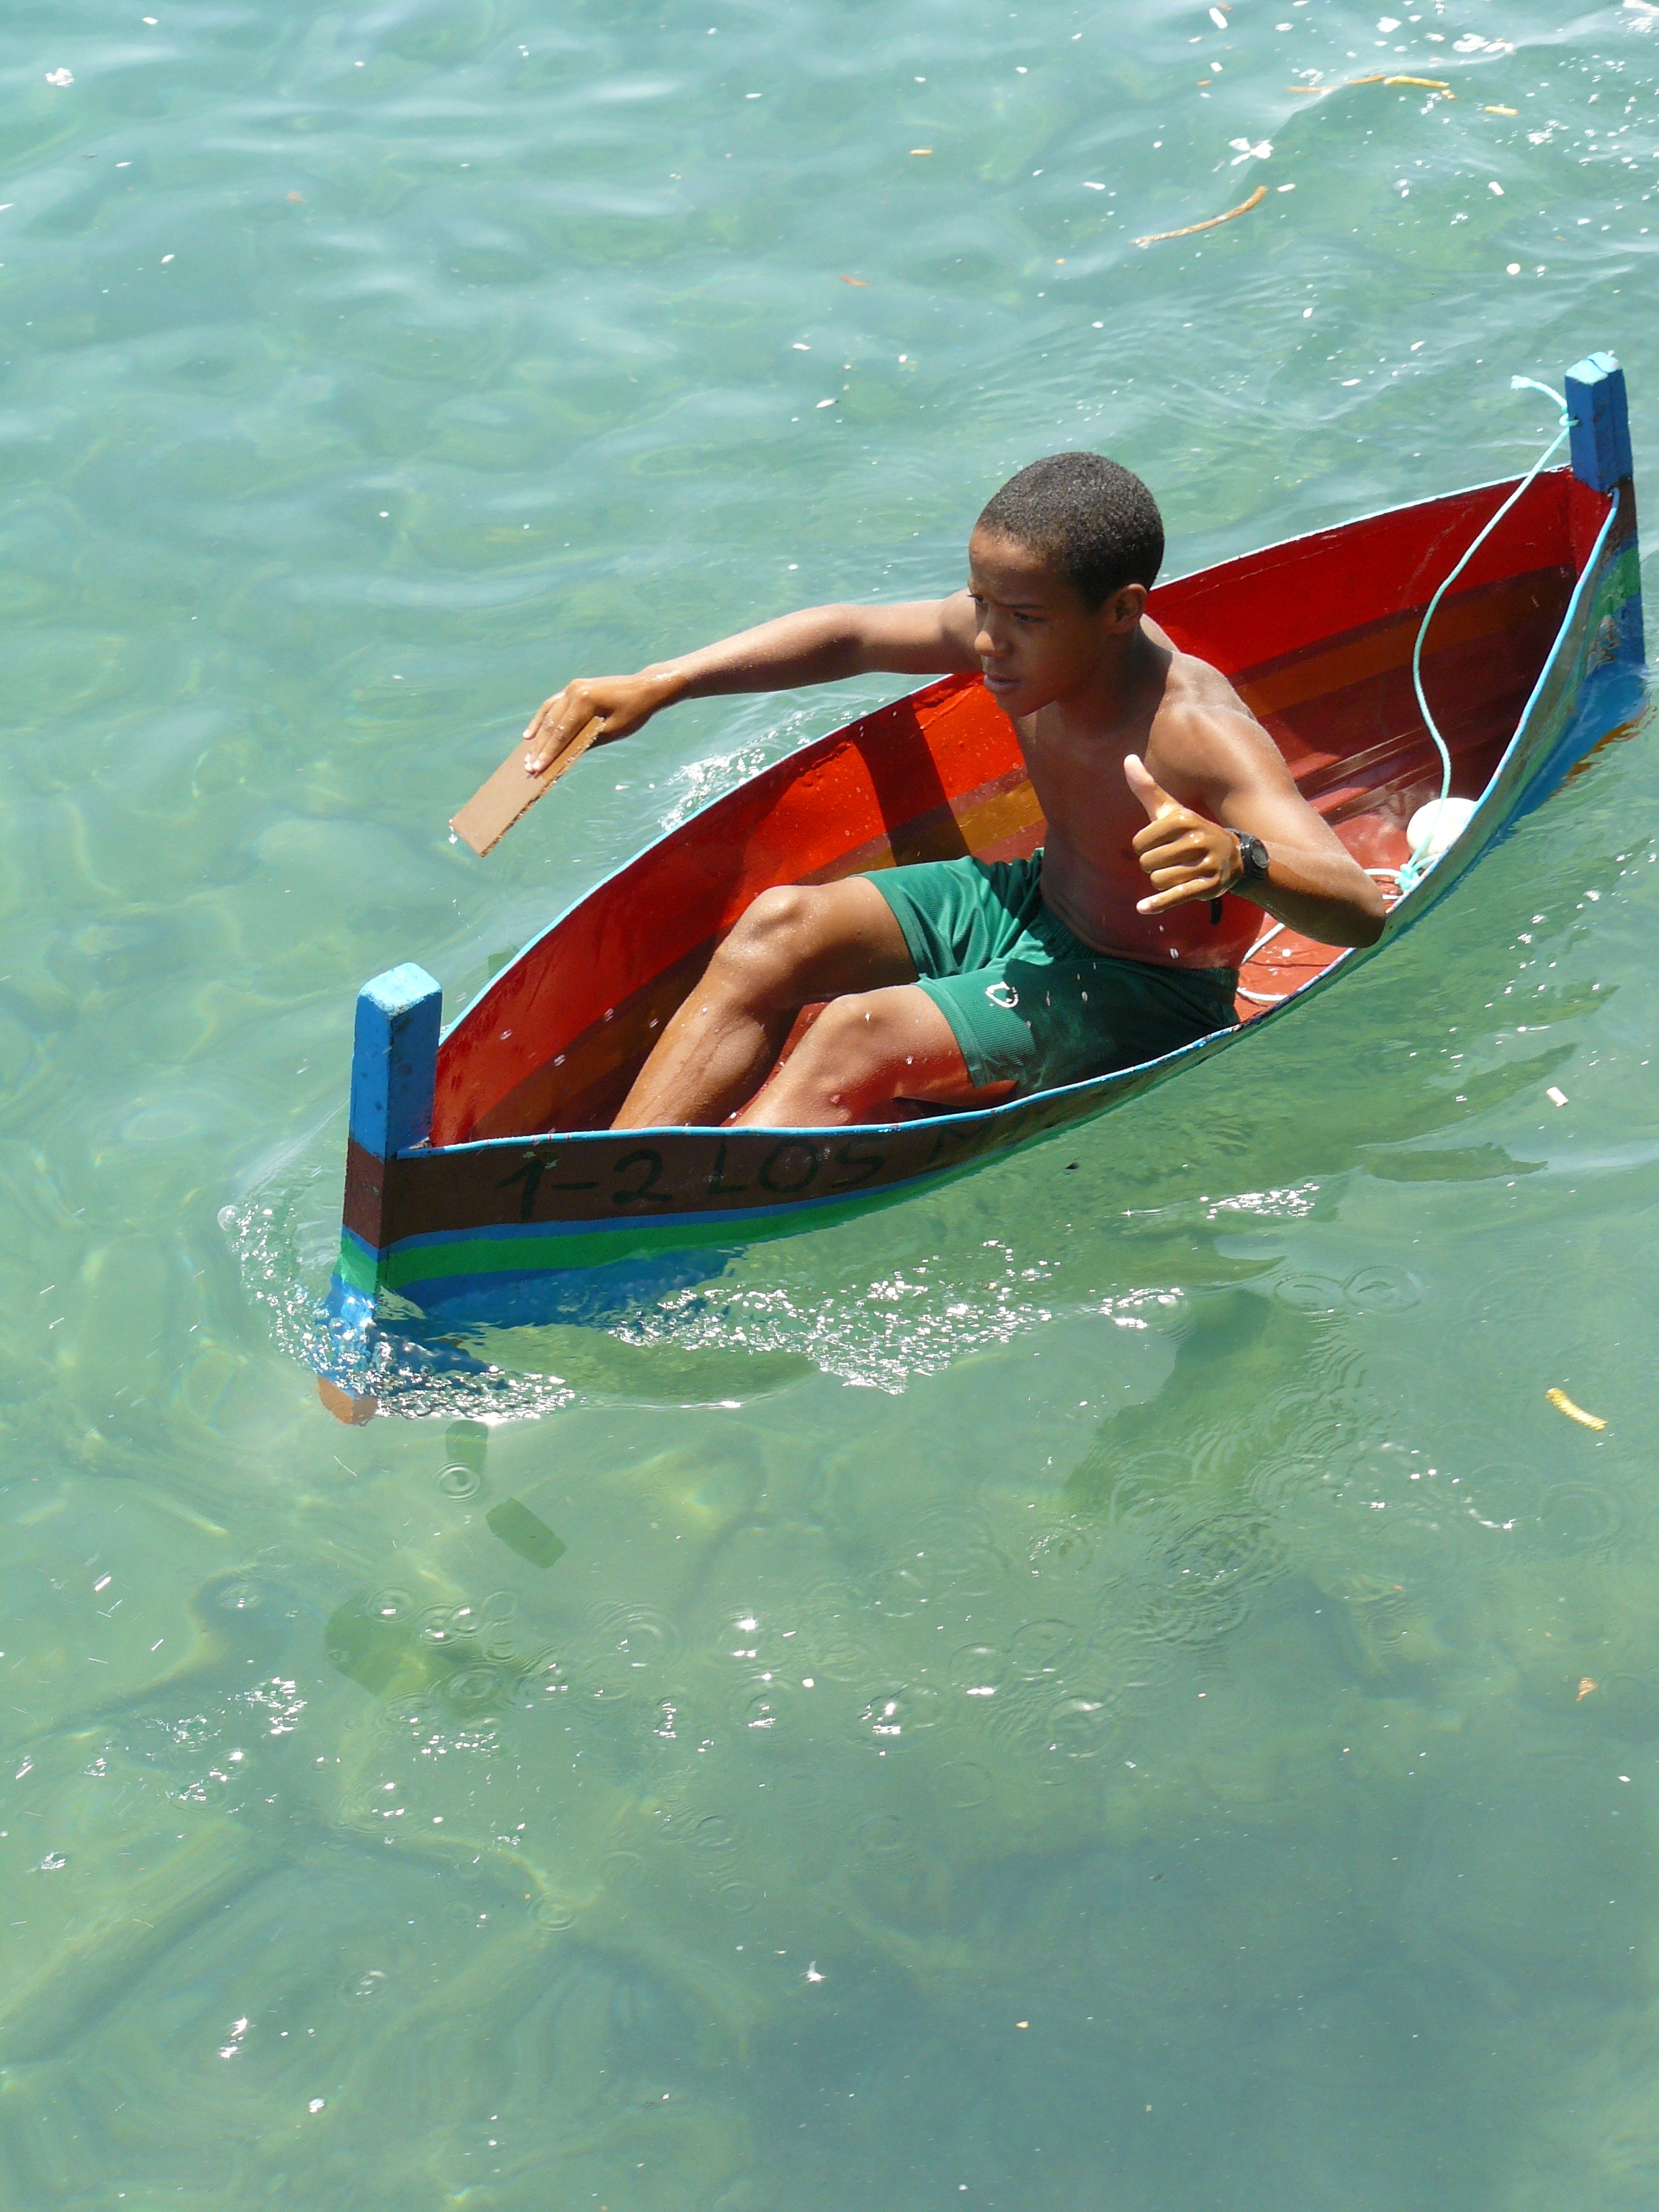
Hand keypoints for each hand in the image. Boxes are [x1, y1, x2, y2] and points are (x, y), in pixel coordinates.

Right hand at [523, 669, 673, 772]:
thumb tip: (564, 756)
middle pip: (551, 724)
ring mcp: (572, 687)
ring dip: (537, 734)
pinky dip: (542, 718)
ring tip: (527, 753)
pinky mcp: (574, 688)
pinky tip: (532, 733)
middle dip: (540, 747)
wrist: (645, 687)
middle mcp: (574, 690)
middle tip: (529, 767)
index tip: (537, 769)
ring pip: (548, 713)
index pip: (562, 732)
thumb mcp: (612, 731)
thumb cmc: (634, 712)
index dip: (549, 753)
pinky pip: (553, 704)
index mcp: (585, 700)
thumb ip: (587, 742)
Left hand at [1125, 754, 1241, 914]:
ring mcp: (1204, 864)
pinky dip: (1157, 904)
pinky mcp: (1209, 886)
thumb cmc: (1191, 831)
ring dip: (1161, 882)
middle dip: (1152, 865)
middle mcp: (1196, 839)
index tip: (1158, 844)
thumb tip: (1128, 759)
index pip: (1140, 842)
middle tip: (1170, 860)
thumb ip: (1147, 788)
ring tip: (1177, 872)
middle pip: (1147, 863)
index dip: (1144, 847)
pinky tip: (1143, 908)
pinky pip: (1174, 896)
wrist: (1233, 855)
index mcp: (1183, 819)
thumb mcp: (1171, 810)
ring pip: (1158, 880)